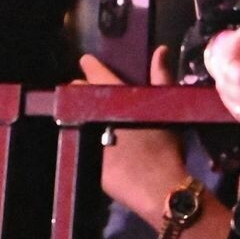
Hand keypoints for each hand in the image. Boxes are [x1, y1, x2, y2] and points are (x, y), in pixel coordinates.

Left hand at [79, 49, 191, 213]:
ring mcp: (84, 134)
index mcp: (112, 97)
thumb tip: (160, 50)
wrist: (159, 188)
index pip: (92, 73)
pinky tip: (94, 141)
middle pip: (77, 93)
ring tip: (94, 119)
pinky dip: (82, 136)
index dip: (90, 66)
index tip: (87, 62)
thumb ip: (160, 77)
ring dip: (81, 115)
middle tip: (96, 97)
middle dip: (83, 92)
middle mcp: (92, 112)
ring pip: (73, 116)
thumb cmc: (164, 146)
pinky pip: (76, 138)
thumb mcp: (165, 108)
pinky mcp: (81, 156)